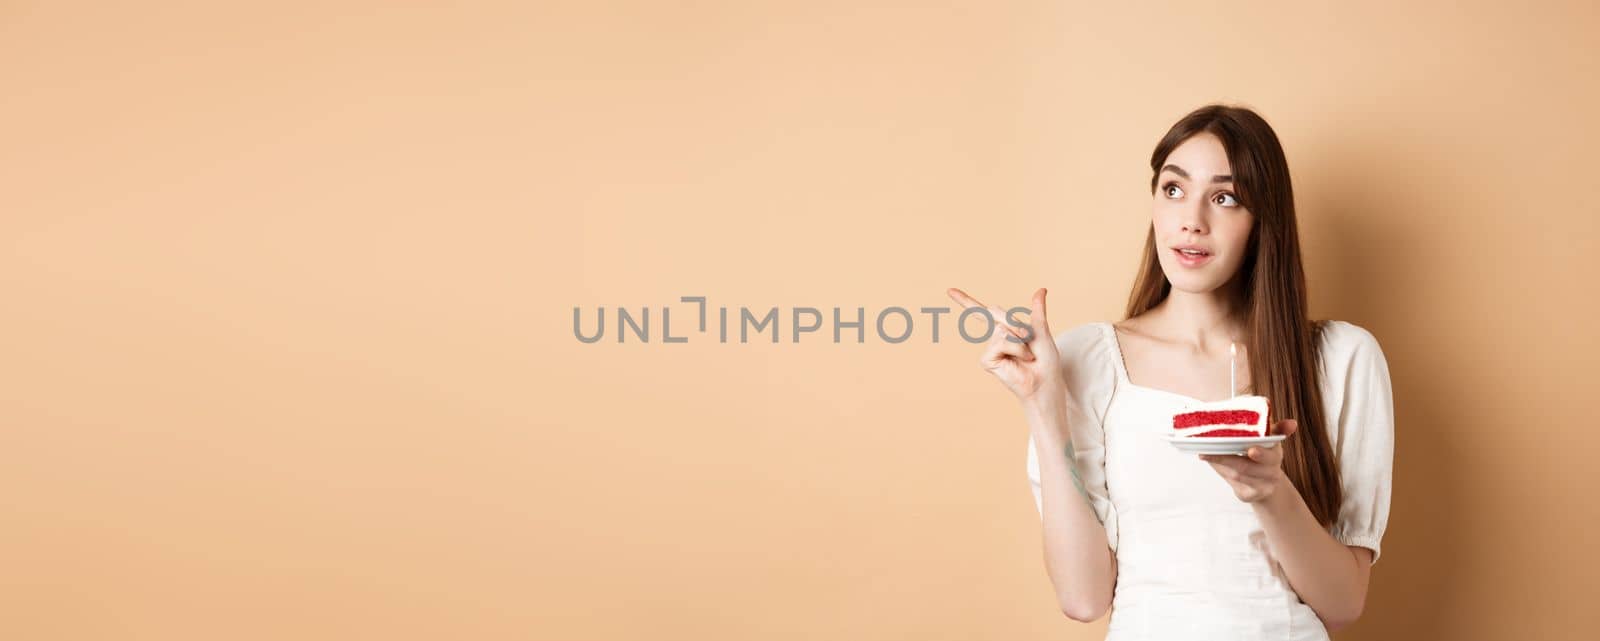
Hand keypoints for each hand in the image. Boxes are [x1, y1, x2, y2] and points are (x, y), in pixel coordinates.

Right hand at [945, 287, 1060, 402]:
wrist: (1045, 382)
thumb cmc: (1045, 361)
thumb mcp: (1041, 331)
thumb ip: (1037, 311)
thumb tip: (1041, 289)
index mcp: (1006, 329)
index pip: (984, 312)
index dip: (966, 301)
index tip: (949, 290)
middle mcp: (996, 337)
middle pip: (998, 314)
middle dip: (1018, 324)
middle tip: (1030, 341)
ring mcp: (990, 348)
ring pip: (1002, 329)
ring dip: (1021, 340)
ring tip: (1027, 354)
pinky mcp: (987, 360)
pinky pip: (1000, 342)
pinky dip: (1015, 348)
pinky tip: (1020, 360)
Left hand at [1199, 419, 1298, 503]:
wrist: (1266, 485)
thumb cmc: (1261, 457)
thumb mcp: (1268, 440)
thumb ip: (1273, 427)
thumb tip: (1280, 412)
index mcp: (1276, 454)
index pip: (1271, 454)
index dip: (1262, 453)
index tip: (1251, 450)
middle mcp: (1272, 472)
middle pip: (1248, 467)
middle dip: (1228, 459)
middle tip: (1208, 452)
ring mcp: (1263, 486)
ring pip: (1237, 475)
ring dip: (1220, 463)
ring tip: (1205, 454)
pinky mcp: (1249, 496)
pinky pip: (1233, 484)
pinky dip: (1222, 472)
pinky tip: (1213, 463)